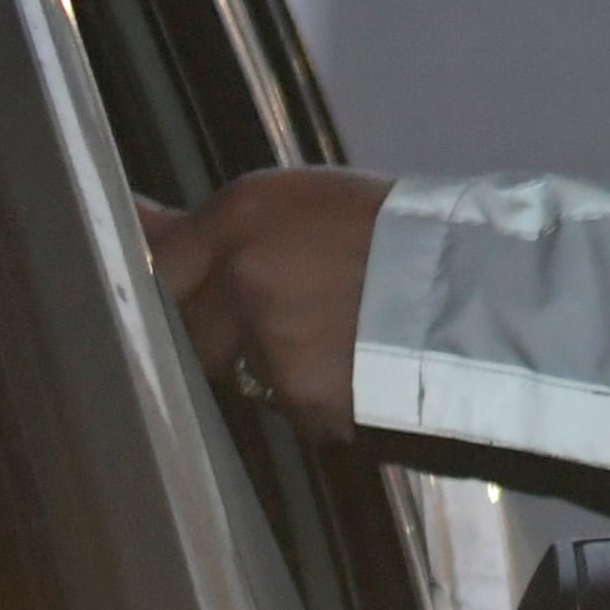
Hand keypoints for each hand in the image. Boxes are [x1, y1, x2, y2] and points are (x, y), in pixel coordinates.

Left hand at [137, 167, 394, 441]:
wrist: (477, 288)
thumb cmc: (393, 231)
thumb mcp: (303, 203)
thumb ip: (220, 227)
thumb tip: (132, 216)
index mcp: (244, 213)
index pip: (157, 260)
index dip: (164, 284)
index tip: (167, 294)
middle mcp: (243, 275)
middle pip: (188, 328)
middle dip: (218, 332)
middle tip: (283, 315)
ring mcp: (269, 342)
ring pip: (239, 371)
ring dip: (270, 364)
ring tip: (335, 338)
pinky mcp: (300, 401)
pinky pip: (287, 405)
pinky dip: (311, 396)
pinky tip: (355, 367)